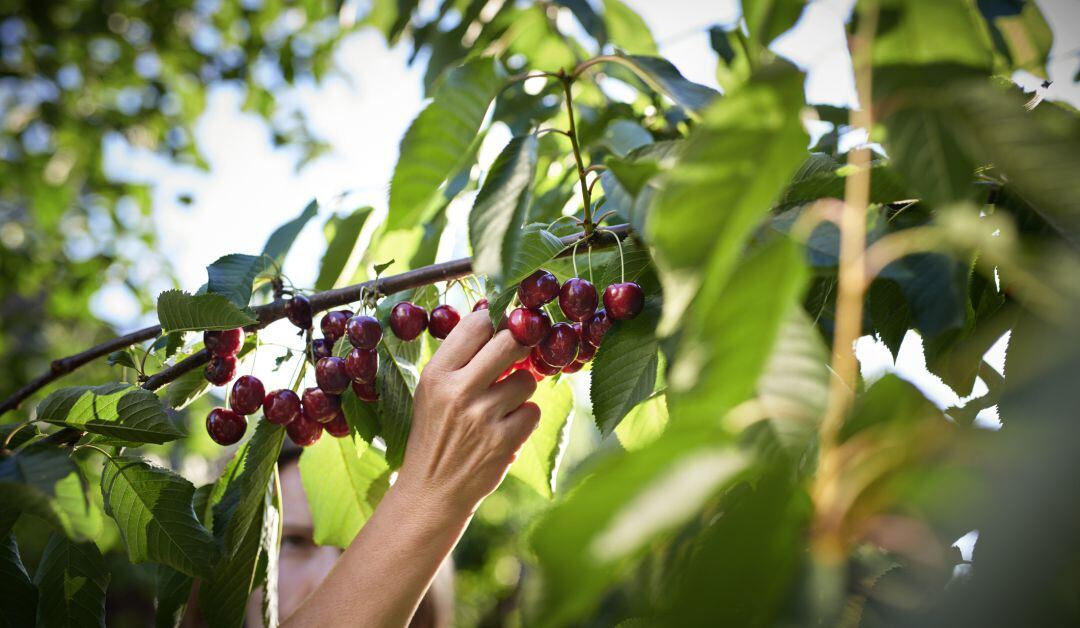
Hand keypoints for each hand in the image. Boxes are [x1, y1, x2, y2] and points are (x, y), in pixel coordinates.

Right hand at [396, 310, 539, 515]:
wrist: (432, 491)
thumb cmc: (435, 434)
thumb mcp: (431, 392)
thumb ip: (459, 360)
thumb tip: (494, 319)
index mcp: (436, 375)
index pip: (476, 326)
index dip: (494, 324)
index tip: (500, 330)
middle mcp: (458, 392)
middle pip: (510, 342)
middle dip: (519, 346)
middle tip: (516, 355)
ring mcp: (482, 417)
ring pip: (527, 379)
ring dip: (521, 389)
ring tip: (503, 404)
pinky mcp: (504, 441)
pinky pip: (533, 411)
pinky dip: (525, 419)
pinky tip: (506, 428)